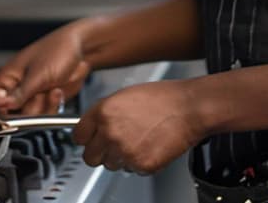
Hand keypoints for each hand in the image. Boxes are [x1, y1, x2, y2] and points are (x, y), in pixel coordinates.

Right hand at [0, 23, 91, 115]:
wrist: (82, 50)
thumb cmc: (57, 50)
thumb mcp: (37, 75)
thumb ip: (20, 93)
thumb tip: (1, 104)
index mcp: (8, 77)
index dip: (3, 108)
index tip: (15, 107)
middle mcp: (18, 87)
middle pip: (14, 113)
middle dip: (30, 106)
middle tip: (39, 92)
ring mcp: (32, 94)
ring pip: (31, 116)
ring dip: (44, 106)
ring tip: (50, 88)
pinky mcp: (46, 100)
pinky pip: (45, 114)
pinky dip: (53, 105)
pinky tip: (56, 91)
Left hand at [73, 81, 206, 175]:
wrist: (189, 108)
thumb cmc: (163, 99)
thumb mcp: (124, 96)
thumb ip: (104, 113)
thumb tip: (93, 127)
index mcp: (103, 112)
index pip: (78, 136)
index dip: (86, 138)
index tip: (91, 140)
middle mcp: (110, 133)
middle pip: (90, 157)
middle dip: (101, 153)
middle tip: (115, 145)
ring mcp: (125, 151)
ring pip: (111, 165)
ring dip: (121, 158)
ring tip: (139, 141)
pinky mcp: (142, 165)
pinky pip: (132, 170)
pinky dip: (140, 163)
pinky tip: (150, 147)